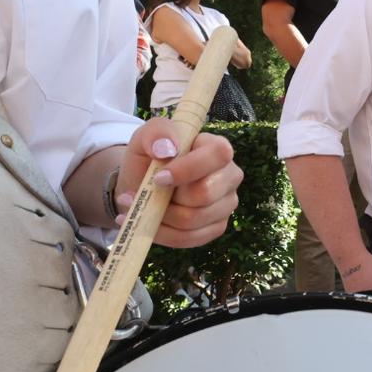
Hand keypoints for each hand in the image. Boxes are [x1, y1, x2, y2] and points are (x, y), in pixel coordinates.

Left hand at [116, 118, 241, 247]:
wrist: (141, 185)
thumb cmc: (149, 158)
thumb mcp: (145, 137)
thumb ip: (157, 132)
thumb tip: (168, 148)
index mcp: (218, 148)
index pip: (218, 155)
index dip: (188, 168)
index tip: (158, 177)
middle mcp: (230, 176)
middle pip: (205, 194)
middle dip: (170, 198)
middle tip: (150, 192)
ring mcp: (226, 204)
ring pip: (193, 220)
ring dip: (160, 217)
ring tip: (141, 207)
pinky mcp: (216, 227)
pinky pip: (189, 239)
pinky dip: (162, 234)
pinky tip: (147, 222)